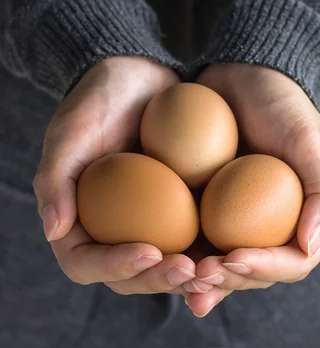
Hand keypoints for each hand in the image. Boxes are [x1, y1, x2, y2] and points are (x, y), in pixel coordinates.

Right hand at [33, 56, 200, 294]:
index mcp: (77, 218)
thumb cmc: (99, 98)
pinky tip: (232, 247)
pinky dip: (208, 249)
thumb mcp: (72, 129)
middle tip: (189, 270)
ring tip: (215, 268)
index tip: (149, 251)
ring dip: (188, 275)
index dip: (113, 266)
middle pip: (129, 274)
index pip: (84, 262)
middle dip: (158, 279)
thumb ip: (56, 177)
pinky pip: (192, 237)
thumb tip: (54, 230)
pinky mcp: (177, 207)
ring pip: (164, 264)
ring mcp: (146, 221)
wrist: (138, 73)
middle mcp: (111, 227)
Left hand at [183, 63, 319, 316]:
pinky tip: (160, 260)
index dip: (265, 268)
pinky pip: (195, 236)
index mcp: (304, 217)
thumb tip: (310, 245)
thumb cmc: (281, 104)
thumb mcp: (307, 140)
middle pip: (254, 271)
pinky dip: (181, 254)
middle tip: (198, 276)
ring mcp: (237, 217)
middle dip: (227, 280)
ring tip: (178, 279)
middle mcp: (272, 225)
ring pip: (221, 262)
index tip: (233, 259)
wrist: (243, 73)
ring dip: (201, 278)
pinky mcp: (207, 205)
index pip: (292, 261)